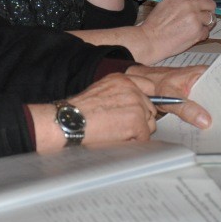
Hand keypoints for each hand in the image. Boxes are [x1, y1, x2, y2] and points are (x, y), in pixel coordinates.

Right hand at [29, 72, 159, 151]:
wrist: (70, 122)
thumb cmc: (79, 112)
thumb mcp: (100, 91)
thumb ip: (120, 93)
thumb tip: (135, 104)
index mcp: (122, 79)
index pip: (148, 87)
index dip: (144, 102)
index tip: (138, 110)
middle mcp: (132, 88)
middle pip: (150, 109)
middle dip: (140, 120)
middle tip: (120, 125)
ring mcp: (136, 104)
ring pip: (149, 124)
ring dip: (137, 131)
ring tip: (116, 131)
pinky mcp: (137, 121)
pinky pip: (144, 137)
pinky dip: (133, 142)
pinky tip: (117, 137)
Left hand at [125, 64, 211, 128]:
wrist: (143, 84)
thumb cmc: (154, 83)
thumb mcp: (168, 95)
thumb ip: (185, 108)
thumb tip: (205, 121)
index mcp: (201, 73)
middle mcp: (204, 80)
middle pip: (219, 97)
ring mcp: (200, 90)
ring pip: (211, 104)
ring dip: (213, 115)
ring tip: (219, 129)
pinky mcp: (195, 100)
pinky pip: (202, 109)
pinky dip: (203, 118)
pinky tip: (206, 129)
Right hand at [133, 0, 216, 61]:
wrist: (150, 39)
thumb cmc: (155, 23)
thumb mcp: (166, 3)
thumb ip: (181, 0)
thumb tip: (195, 1)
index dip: (205, 0)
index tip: (204, 5)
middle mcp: (190, 4)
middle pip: (211, 4)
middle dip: (208, 11)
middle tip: (202, 18)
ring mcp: (195, 17)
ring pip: (211, 18)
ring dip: (206, 24)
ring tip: (196, 28)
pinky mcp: (198, 31)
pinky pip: (207, 32)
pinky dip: (201, 35)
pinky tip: (191, 36)